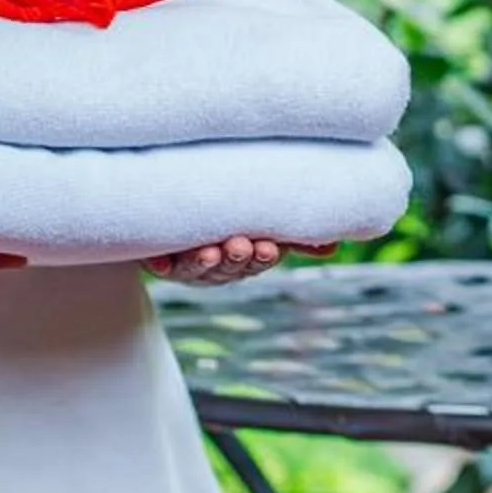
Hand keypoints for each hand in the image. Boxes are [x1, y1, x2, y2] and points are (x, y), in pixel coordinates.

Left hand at [142, 237, 332, 285]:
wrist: (170, 222)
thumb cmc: (225, 223)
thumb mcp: (260, 227)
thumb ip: (293, 237)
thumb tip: (334, 246)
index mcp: (242, 259)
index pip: (256, 262)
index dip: (262, 258)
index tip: (270, 247)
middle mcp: (215, 267)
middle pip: (227, 269)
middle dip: (235, 259)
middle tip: (241, 245)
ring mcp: (186, 265)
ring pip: (196, 270)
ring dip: (203, 263)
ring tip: (210, 251)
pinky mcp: (157, 260)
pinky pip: (159, 267)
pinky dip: (162, 266)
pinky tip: (162, 263)